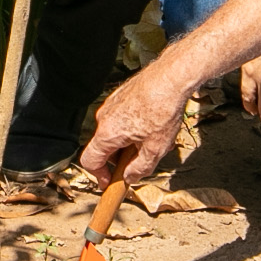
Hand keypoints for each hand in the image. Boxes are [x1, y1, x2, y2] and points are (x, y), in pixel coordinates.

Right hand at [79, 66, 187, 186]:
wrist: (170, 78)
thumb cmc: (163, 110)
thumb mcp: (156, 149)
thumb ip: (140, 168)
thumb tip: (130, 177)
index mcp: (108, 133)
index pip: (90, 161)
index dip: (99, 176)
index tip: (110, 182)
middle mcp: (104, 118)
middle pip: (103, 147)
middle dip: (118, 159)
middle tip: (139, 162)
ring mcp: (111, 105)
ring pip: (112, 132)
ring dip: (126, 142)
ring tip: (150, 140)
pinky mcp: (120, 96)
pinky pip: (119, 118)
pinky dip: (130, 128)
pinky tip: (150, 125)